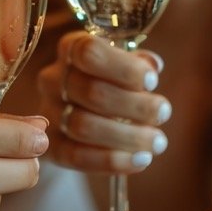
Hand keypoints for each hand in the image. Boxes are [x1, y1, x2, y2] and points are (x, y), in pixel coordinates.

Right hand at [35, 31, 169, 173]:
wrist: (79, 115)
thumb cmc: (111, 83)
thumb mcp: (124, 67)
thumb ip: (137, 64)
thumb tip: (152, 66)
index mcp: (71, 49)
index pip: (89, 52)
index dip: (124, 68)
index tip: (152, 81)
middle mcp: (53, 80)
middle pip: (92, 93)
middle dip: (136, 106)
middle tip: (162, 113)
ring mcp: (48, 115)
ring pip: (84, 126)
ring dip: (128, 136)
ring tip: (157, 141)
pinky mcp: (51, 148)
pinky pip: (77, 157)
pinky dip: (113, 161)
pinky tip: (140, 160)